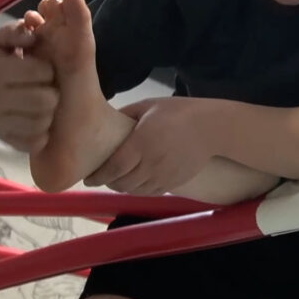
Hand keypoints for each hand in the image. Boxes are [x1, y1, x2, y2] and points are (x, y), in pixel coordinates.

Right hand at [0, 21, 58, 152]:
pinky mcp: (5, 142)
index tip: (42, 69)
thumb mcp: (1, 40)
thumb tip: (30, 32)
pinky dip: (41, 132)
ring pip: (42, 122)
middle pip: (45, 100)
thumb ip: (15, 31)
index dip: (47, 69)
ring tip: (41, 103)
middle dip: (51, 91)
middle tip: (45, 88)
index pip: (40, 71)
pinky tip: (35, 120)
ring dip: (48, 112)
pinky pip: (35, 142)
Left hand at [84, 97, 223, 195]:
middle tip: (101, 176)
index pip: (113, 167)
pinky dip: (138, 189)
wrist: (211, 128)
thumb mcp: (148, 105)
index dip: (98, 176)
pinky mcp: (173, 183)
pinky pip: (149, 192)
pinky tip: (136, 181)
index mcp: (141, 143)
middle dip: (107, 181)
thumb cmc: (178, 112)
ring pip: (134, 190)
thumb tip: (103, 120)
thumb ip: (125, 114)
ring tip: (117, 178)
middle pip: (121, 182)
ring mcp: (163, 175)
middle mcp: (151, 163)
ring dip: (122, 186)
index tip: (88, 177)